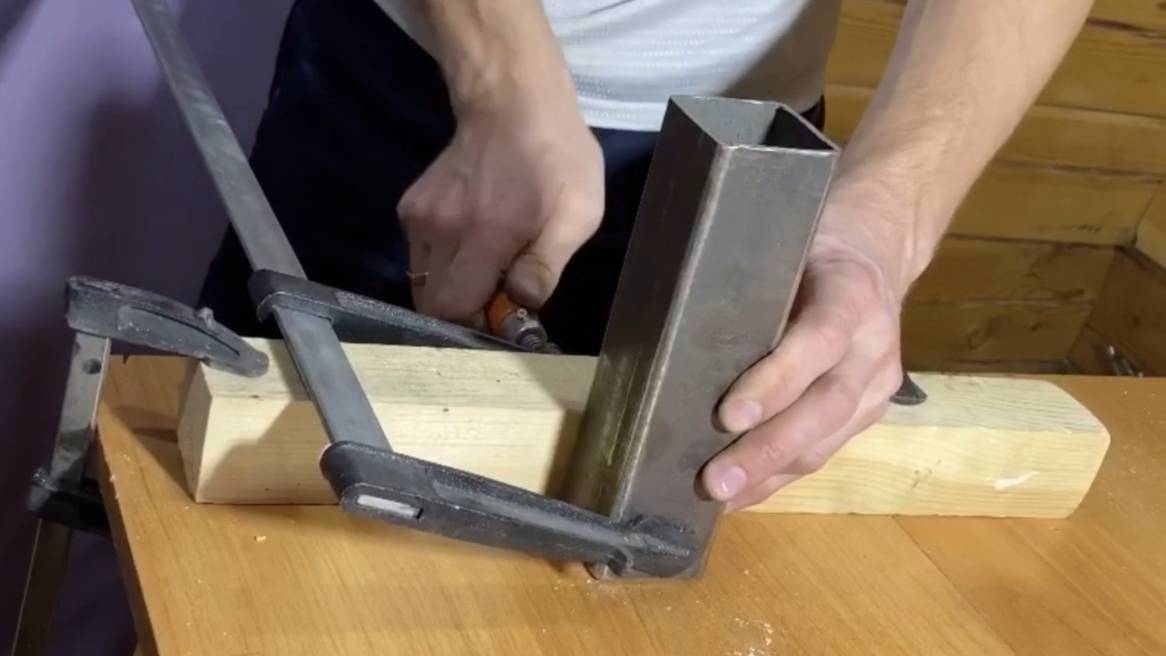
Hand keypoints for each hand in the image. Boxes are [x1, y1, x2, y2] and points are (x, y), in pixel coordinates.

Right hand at [398, 95, 603, 321]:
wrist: (514, 102)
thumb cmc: (556, 158)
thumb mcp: (577, 214)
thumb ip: (545, 266)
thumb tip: (522, 306)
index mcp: (484, 234)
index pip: (454, 307)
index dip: (477, 323)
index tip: (504, 315)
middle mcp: (440, 228)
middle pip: (432, 302)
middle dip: (464, 310)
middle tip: (497, 294)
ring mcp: (419, 216)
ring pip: (423, 280)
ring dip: (452, 286)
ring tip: (487, 266)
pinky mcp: (411, 207)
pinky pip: (420, 255)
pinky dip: (443, 262)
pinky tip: (471, 242)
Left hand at [701, 196, 909, 511]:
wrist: (878, 250)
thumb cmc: (813, 244)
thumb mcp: (786, 247)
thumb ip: (752, 289)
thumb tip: (682, 337)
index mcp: (852, 294)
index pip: (818, 342)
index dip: (774, 381)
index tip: (728, 416)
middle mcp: (873, 344)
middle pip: (823, 406)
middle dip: (766, 450)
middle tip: (714, 481)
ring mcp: (878, 383)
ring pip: (826, 439)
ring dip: (770, 474)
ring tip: (720, 497)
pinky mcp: (871, 410)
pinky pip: (825, 450)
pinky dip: (780, 477)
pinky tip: (742, 496)